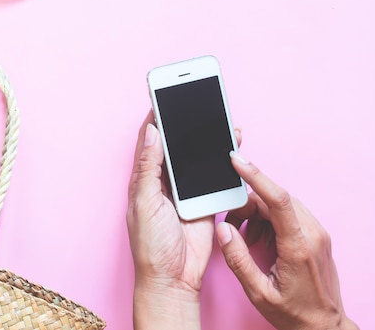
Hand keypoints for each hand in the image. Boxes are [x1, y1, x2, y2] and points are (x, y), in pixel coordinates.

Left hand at [127, 112, 241, 329]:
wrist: (173, 278)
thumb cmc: (150, 244)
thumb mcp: (144, 201)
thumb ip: (149, 167)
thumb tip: (153, 132)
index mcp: (143, 178)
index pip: (149, 140)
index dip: (156, 117)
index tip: (164, 96)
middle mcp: (163, 180)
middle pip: (175, 144)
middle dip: (184, 122)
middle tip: (195, 99)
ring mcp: (185, 189)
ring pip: (196, 156)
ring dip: (205, 138)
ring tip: (218, 115)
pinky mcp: (205, 199)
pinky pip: (214, 174)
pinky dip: (222, 159)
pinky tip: (230, 144)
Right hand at [216, 152, 358, 329]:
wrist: (323, 326)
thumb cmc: (293, 313)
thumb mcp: (257, 291)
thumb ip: (238, 258)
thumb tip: (223, 229)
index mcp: (298, 245)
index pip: (277, 199)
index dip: (255, 176)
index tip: (236, 160)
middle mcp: (311, 233)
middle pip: (273, 199)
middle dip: (247, 206)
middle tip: (233, 227)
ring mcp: (317, 233)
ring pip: (280, 204)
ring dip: (258, 213)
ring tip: (248, 239)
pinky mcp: (316, 235)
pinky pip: (288, 213)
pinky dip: (269, 219)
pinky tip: (261, 239)